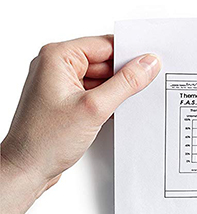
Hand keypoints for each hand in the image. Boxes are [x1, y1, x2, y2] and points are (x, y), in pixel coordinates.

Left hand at [0, 35, 160, 213]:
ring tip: (123, 107)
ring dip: (116, 93)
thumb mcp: (95, 108)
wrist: (27, 168)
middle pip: (104, 62)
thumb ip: (125, 84)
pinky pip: (94, 95)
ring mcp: (60, 86)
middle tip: (142, 90)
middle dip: (124, 77)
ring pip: (101, 80)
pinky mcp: (66, 103)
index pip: (104, 45)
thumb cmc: (45, 139)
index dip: (129, 55)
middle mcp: (56, 67)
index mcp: (57, 57)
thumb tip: (147, 64)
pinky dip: (107, 103)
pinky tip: (114, 115)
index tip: (151, 65)